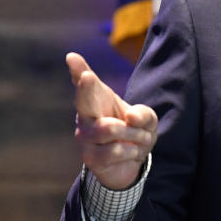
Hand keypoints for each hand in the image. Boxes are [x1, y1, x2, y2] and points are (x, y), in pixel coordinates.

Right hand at [66, 52, 158, 190]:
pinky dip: (132, 151)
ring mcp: (86, 137)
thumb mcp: (147, 120)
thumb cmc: (135, 133)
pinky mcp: (90, 157)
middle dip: (85, 88)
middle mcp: (87, 116)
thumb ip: (144, 114)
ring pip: (111, 129)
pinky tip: (131, 153)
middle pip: (83, 100)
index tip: (72, 58)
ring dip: (135, 135)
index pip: (85, 82)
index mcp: (98, 100)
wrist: (133, 163)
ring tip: (140, 138)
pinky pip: (116, 150)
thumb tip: (129, 118)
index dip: (78, 70)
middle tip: (87, 76)